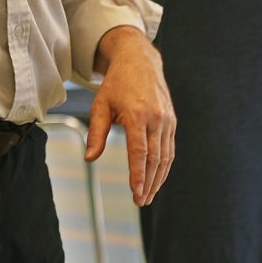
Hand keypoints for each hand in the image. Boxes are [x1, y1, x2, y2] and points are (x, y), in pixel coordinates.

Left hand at [89, 26, 176, 205]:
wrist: (140, 61)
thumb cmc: (117, 84)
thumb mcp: (100, 105)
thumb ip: (96, 133)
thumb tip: (89, 158)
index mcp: (137, 114)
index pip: (139, 152)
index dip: (138, 174)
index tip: (136, 192)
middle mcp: (156, 118)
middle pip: (155, 159)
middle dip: (148, 183)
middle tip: (140, 201)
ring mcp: (167, 120)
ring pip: (165, 156)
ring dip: (158, 179)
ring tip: (148, 196)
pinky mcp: (172, 121)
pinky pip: (170, 149)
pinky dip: (164, 166)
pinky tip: (157, 178)